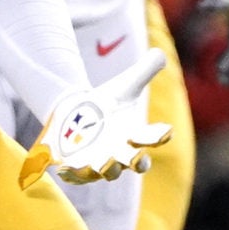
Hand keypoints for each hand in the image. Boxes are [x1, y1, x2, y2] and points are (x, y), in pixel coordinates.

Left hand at [22, 51, 171, 186]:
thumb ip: (145, 70)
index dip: (159, 136)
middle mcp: (120, 154)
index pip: (151, 138)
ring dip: (104, 170)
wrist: (78, 112)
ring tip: (103, 165)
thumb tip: (160, 53)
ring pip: (104, 173)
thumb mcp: (126, 84)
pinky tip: (62, 169)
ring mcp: (98, 163)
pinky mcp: (76, 166)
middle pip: (132, 162)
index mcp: (135, 135)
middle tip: (137, 158)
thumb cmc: (108, 102)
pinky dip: (71, 175)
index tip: (166, 131)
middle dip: (134, 161)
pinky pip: (75, 175)